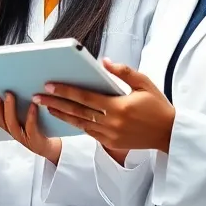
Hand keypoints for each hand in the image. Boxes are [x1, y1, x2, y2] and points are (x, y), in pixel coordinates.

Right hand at [0, 92, 60, 164]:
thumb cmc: (43, 131)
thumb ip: (24, 109)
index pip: (0, 120)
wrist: (54, 147)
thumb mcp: (31, 120)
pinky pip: (31, 129)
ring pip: (13, 125)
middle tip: (4, 93)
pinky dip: (30, 117)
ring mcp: (25, 139)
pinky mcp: (36, 142)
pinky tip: (32, 105)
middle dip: (1, 106)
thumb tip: (21, 89)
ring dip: (10, 109)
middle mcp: (17, 135)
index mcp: (14, 129)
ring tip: (11, 96)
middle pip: (4, 122)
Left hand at [35, 59, 176, 151]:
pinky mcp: (111, 143)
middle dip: (55, 103)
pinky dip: (76, 124)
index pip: (85, 97)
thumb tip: (104, 62)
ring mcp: (110, 135)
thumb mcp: (144, 83)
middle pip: (77, 112)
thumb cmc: (157, 105)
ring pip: (80, 124)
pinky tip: (66, 118)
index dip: (65, 91)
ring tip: (47, 108)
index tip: (49, 86)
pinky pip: (89, 132)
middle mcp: (111, 123)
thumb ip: (123, 72)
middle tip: (37, 97)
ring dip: (62, 115)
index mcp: (118, 107)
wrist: (168, 133)